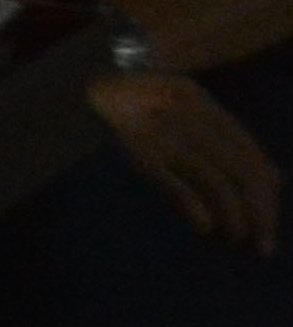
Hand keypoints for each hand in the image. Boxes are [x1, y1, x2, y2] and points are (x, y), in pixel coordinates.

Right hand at [95, 69, 282, 252]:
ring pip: (216, 180)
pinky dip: (194, 205)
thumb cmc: (109, 97)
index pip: (251, 154)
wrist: (61, 79)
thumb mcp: (162, 104)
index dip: (266, 196)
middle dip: (259, 214)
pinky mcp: (134, 147)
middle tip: (258, 247)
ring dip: (233, 218)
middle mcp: (185, 112)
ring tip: (230, 241)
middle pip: (242, 170)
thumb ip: (203, 134)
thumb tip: (261, 182)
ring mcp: (159, 129)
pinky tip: (203, 227)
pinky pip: (173, 179)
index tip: (266, 226)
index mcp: (197, 99)